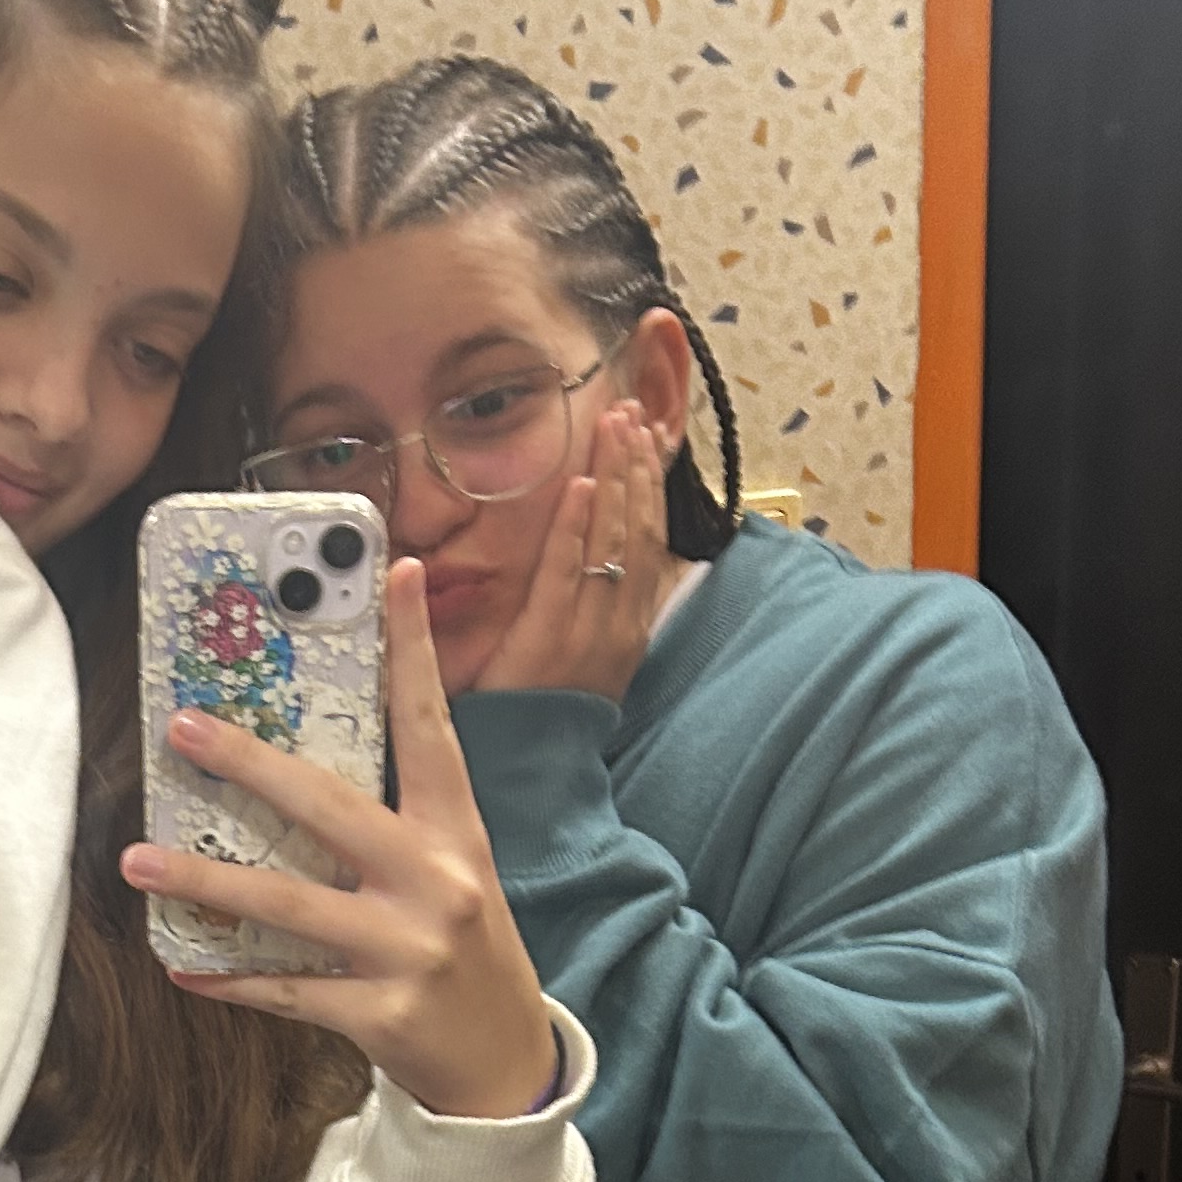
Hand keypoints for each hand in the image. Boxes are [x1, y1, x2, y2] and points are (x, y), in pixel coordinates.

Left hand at [120, 558, 563, 1120]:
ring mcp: (408, 950)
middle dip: (251, 766)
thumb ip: (391, 821)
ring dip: (205, 884)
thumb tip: (290, 770)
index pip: (432, 726)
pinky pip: (287, 991)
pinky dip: (229, 980)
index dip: (413, 648)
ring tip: (137, 861)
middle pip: (331, 808)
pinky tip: (180, 967)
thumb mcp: (451, 872)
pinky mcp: (380, 1014)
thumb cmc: (463, 952)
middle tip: (184, 729)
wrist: (505, 1065)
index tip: (394, 574)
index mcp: (455, 832)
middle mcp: (437, 882)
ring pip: (289, 906)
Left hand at [479, 400, 670, 701]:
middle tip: (631, 411)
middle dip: (636, 466)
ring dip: (613, 477)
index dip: (649, 484)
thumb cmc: (550, 714)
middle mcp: (620, 623)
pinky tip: (578, 481)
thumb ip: (600, 610)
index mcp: (631, 626)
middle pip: (637, 529)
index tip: (646, 436)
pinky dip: (575, 523)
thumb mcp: (591, 660)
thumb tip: (603, 561)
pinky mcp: (547, 637)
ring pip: (611, 540)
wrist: (533, 770)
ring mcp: (588, 630)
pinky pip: (566, 571)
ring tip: (613, 426)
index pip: (649, 540)